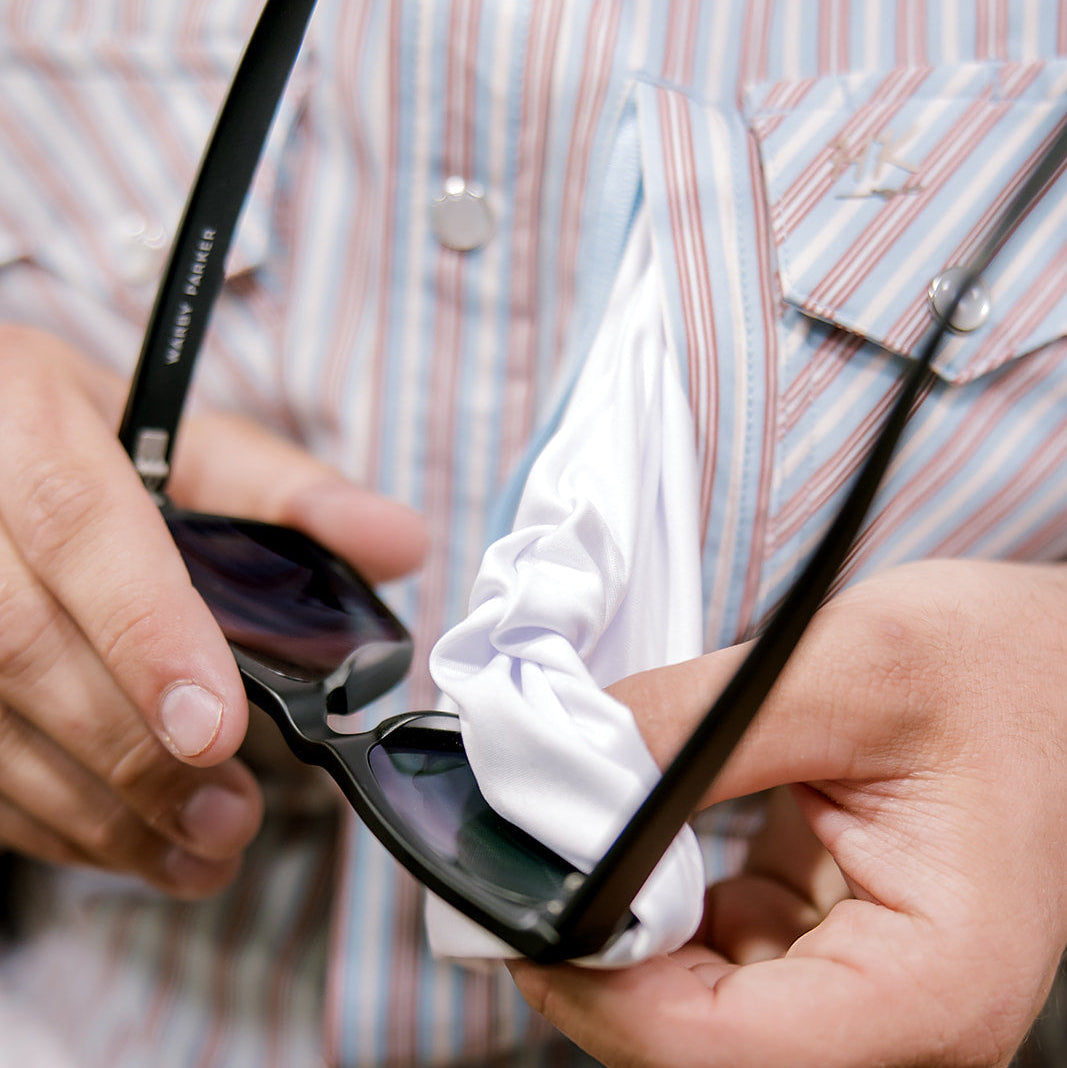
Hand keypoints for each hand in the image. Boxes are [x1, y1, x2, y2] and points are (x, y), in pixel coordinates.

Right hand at [0, 325, 426, 897]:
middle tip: (226, 817)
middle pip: (19, 643)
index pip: (80, 525)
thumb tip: (399, 542)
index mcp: (30, 420)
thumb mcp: (193, 445)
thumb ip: (295, 496)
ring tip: (195, 853)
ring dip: (91, 809)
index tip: (214, 729)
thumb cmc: (103, 446)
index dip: (146, 634)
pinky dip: (48, 818)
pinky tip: (125, 843)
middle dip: (129, 750)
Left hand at [510, 558, 1066, 1066]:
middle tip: (533, 868)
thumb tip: (565, 769)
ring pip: (705, 1013)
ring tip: (589, 839)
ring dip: (630, 935)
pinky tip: (660, 842)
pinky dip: (669, 913)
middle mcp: (910, 1017)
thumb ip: (695, 728)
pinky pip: (724, 965)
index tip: (522, 919)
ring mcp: (871, 992)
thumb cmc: (992, 663)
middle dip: (604, 964)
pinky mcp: (837, 951)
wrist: (1042, 660)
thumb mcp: (844, 669)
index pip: (728, 1051)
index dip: (602, 993)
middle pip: (706, 1045)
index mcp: (937, 982)